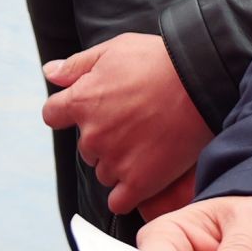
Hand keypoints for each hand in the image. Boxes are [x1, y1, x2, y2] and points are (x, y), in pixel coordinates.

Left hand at [38, 32, 213, 216]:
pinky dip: (127, 193)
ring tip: (148, 144)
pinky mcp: (139, 182)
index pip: (53, 115)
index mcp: (82, 101)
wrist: (202, 82)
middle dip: (104, 137)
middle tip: (134, 123)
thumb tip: (49, 73)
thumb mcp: (114, 49)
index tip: (90, 110)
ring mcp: (115, 161)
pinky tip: (143, 177)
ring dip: (118, 163)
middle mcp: (93, 135)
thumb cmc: (159, 61)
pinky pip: (119, 201)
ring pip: (104, 172)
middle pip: (85, 147)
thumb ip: (77, 65)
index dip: (69, 111)